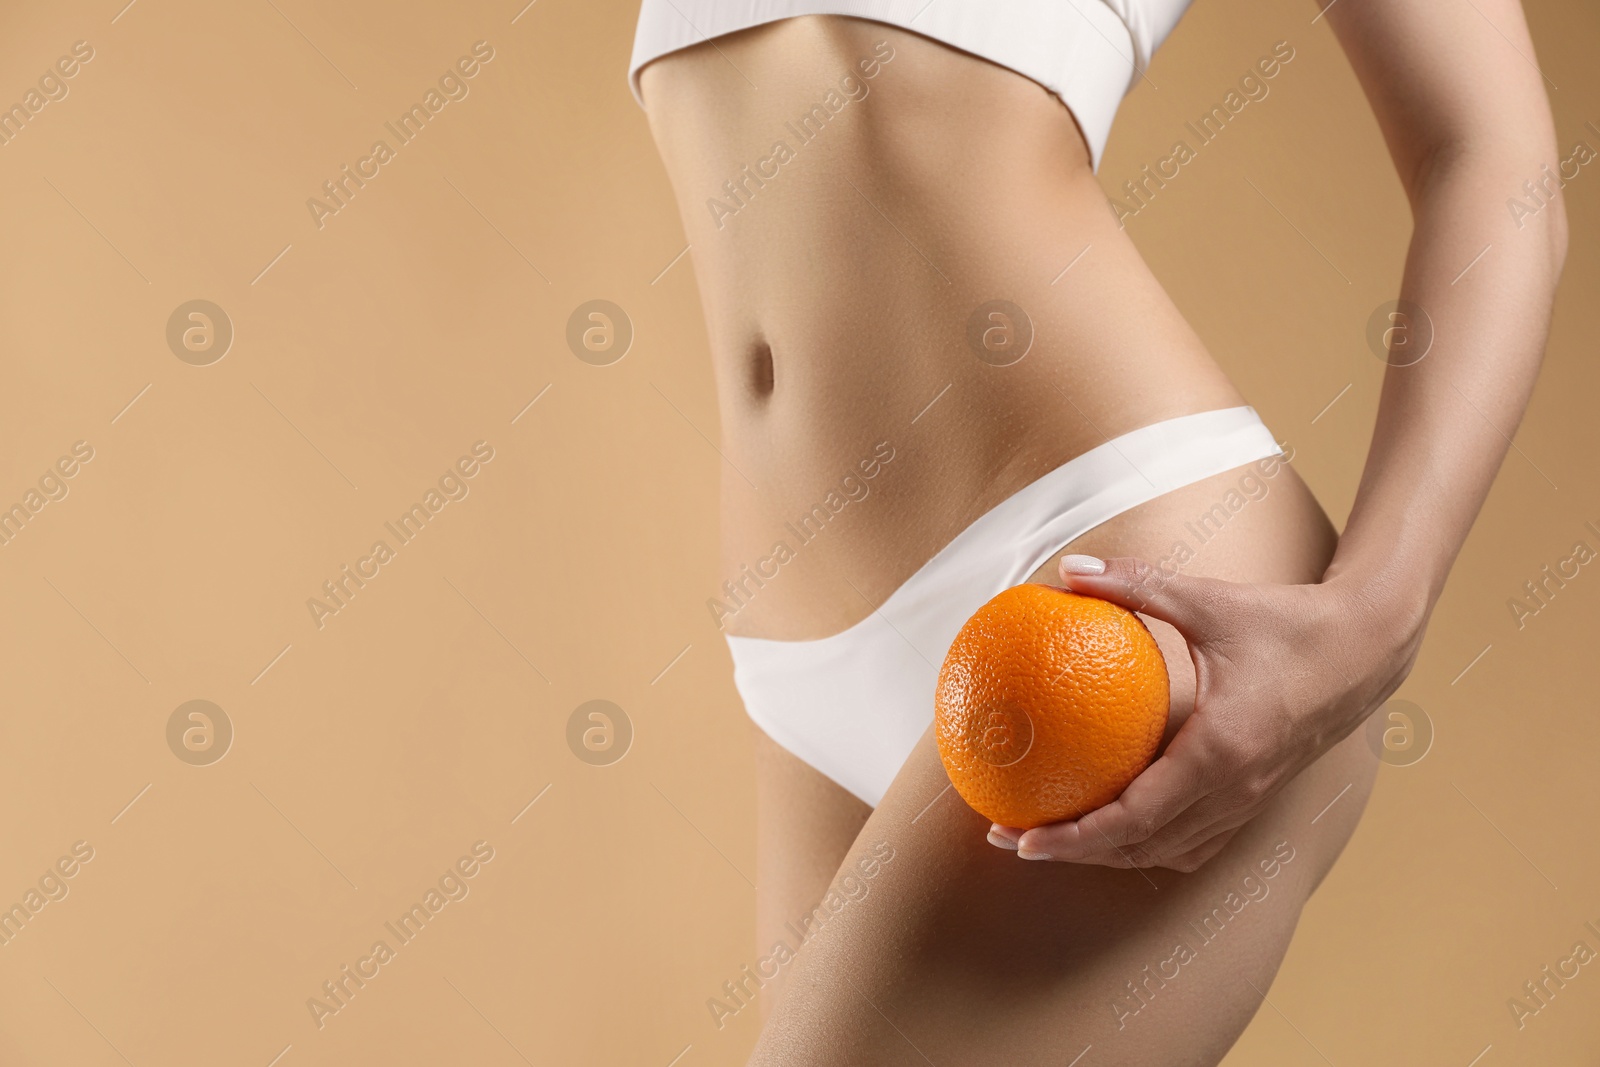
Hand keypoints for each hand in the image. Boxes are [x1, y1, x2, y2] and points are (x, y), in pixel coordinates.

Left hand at [988, 554, 1424, 871]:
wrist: (1368, 649)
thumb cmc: (1290, 623)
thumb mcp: (1209, 600)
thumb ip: (1136, 584)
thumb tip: (1069, 568)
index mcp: (1220, 752)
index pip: (1135, 817)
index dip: (1074, 837)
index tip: (1022, 839)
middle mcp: (1233, 790)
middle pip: (1140, 848)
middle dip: (1071, 853)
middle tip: (1009, 839)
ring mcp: (1248, 800)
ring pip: (1165, 852)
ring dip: (1105, 854)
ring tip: (1049, 837)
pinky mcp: (1255, 797)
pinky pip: (1192, 840)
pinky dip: (1145, 843)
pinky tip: (1111, 823)